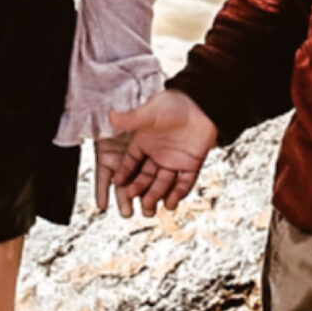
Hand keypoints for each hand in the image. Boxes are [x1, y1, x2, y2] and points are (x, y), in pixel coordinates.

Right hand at [94, 89, 217, 216]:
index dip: (124, 172)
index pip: (130, 162)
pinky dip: (178, 192)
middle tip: (130, 199)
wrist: (201, 103)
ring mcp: (174, 161)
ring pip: (163, 183)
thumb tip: (110, 114)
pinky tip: (171, 202)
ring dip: (156, 195)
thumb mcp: (150, 112)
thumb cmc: (174, 103)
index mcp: (144, 143)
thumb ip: (132, 118)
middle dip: (138, 189)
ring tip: (148, 207)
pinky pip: (184, 182)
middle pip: (145, 177)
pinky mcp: (191, 164)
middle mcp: (157, 155)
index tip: (116, 182)